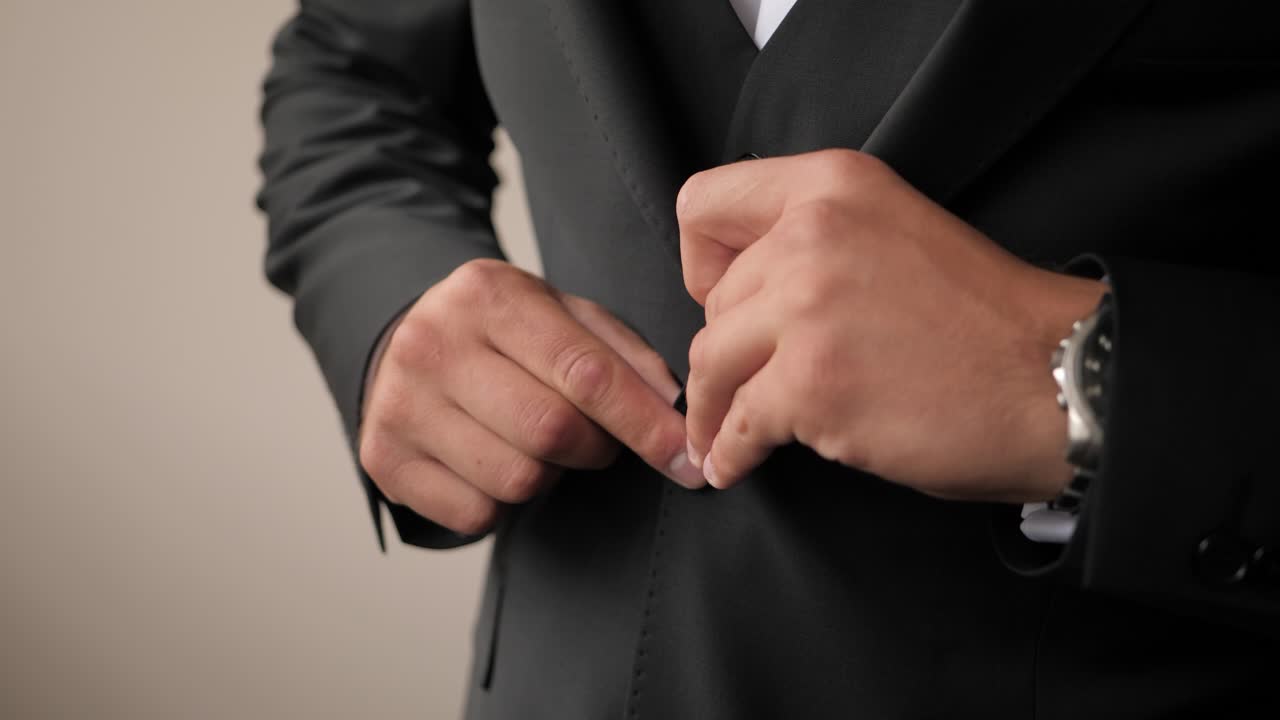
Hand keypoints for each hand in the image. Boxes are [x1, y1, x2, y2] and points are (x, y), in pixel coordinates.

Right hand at [359, 259, 704, 535]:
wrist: (403, 343)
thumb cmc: (502, 334)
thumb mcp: (563, 316)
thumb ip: (624, 355)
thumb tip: (676, 411)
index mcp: (488, 294)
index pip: (584, 373)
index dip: (645, 424)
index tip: (687, 458)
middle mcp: (432, 343)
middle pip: (551, 432)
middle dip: (596, 448)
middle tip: (595, 438)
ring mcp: (399, 403)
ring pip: (517, 480)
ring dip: (548, 475)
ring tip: (533, 441)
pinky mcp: (382, 459)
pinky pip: (475, 515)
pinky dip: (501, 503)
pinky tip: (490, 461)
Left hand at [678, 149, 1106, 502]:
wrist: (1053, 378)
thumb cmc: (984, 320)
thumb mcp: (892, 232)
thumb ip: (816, 242)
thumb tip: (742, 294)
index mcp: (832, 185)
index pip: (703, 204)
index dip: (704, 262)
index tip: (724, 300)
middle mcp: (810, 234)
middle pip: (712, 300)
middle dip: (724, 349)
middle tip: (746, 384)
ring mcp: (806, 309)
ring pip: (711, 362)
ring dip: (714, 407)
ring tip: (721, 435)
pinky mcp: (810, 384)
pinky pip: (737, 424)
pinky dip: (731, 452)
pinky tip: (737, 464)